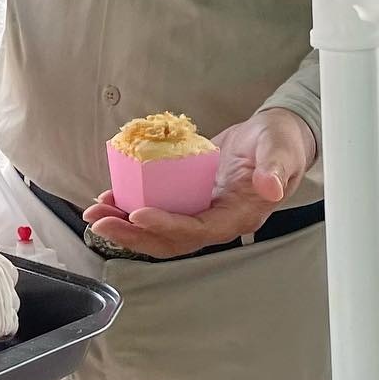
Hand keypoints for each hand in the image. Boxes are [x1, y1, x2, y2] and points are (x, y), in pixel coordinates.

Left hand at [83, 109, 317, 259]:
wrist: (274, 139)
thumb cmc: (281, 143)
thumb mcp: (282, 149)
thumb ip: (277, 168)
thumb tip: (269, 187)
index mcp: (238, 216)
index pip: (198, 229)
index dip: (167, 226)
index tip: (138, 215)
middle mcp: (215, 221)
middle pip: (170, 240)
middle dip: (132, 235)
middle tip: (99, 222)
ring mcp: (199, 212)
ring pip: (157, 231)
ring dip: (124, 226)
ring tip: (96, 212)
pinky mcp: (186, 200)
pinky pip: (156, 211)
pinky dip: (129, 208)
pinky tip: (110, 198)